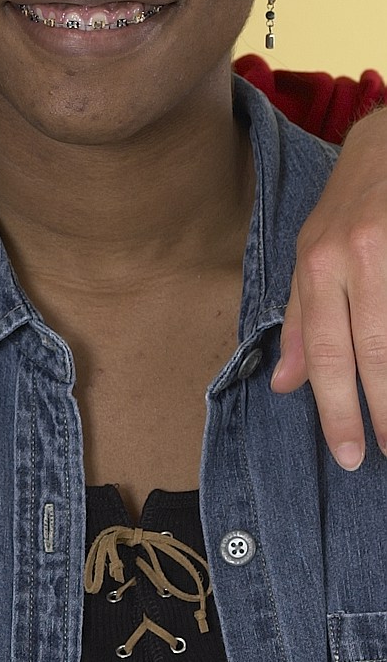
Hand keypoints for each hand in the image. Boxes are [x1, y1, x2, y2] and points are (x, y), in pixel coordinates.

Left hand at [273, 106, 386, 467]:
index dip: (337, 408)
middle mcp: (358, 258)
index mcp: (320, 264)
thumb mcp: (314, 252)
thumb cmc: (353, 206)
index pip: (326, 352)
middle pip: (370, 353)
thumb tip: (285, 385)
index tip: (349, 453)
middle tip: (386, 454)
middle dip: (380, 412)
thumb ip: (304, 319)